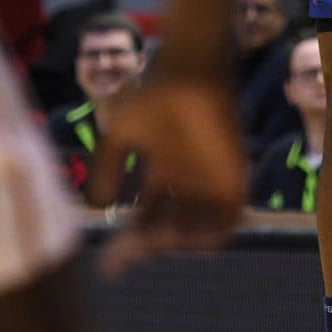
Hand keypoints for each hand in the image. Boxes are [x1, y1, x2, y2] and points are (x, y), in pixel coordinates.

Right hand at [87, 70, 247, 274]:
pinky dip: (209, 235)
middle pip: (169, 228)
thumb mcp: (120, 134)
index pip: (148, 217)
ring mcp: (211, 180)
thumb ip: (108, 167)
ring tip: (152, 241)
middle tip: (124, 252)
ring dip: (176, 243)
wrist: (188, 69)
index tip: (107, 262)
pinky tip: (182, 236)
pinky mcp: (234, 177)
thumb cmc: (153, 94)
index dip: (128, 242)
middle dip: (146, 246)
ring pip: (198, 230)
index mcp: (165, 172)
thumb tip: (97, 206)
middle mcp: (189, 182)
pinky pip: (229, 220)